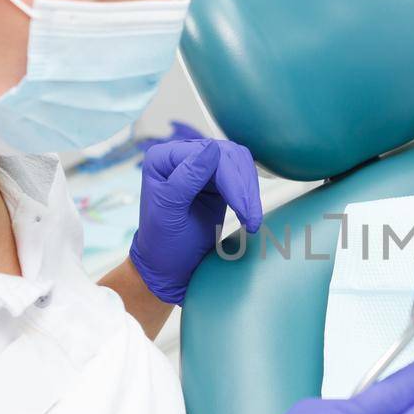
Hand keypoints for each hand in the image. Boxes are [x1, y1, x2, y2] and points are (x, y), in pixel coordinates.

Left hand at [128, 137, 262, 304]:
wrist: (168, 265)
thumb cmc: (162, 243)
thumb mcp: (169, 212)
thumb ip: (186, 179)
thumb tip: (212, 147)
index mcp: (163, 158)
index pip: (206, 155)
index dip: (229, 179)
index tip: (243, 210)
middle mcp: (182, 156)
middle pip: (227, 155)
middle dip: (243, 188)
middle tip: (251, 220)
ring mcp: (202, 166)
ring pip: (239, 163)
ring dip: (250, 191)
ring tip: (252, 221)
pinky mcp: (218, 179)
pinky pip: (242, 175)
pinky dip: (250, 194)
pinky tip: (249, 215)